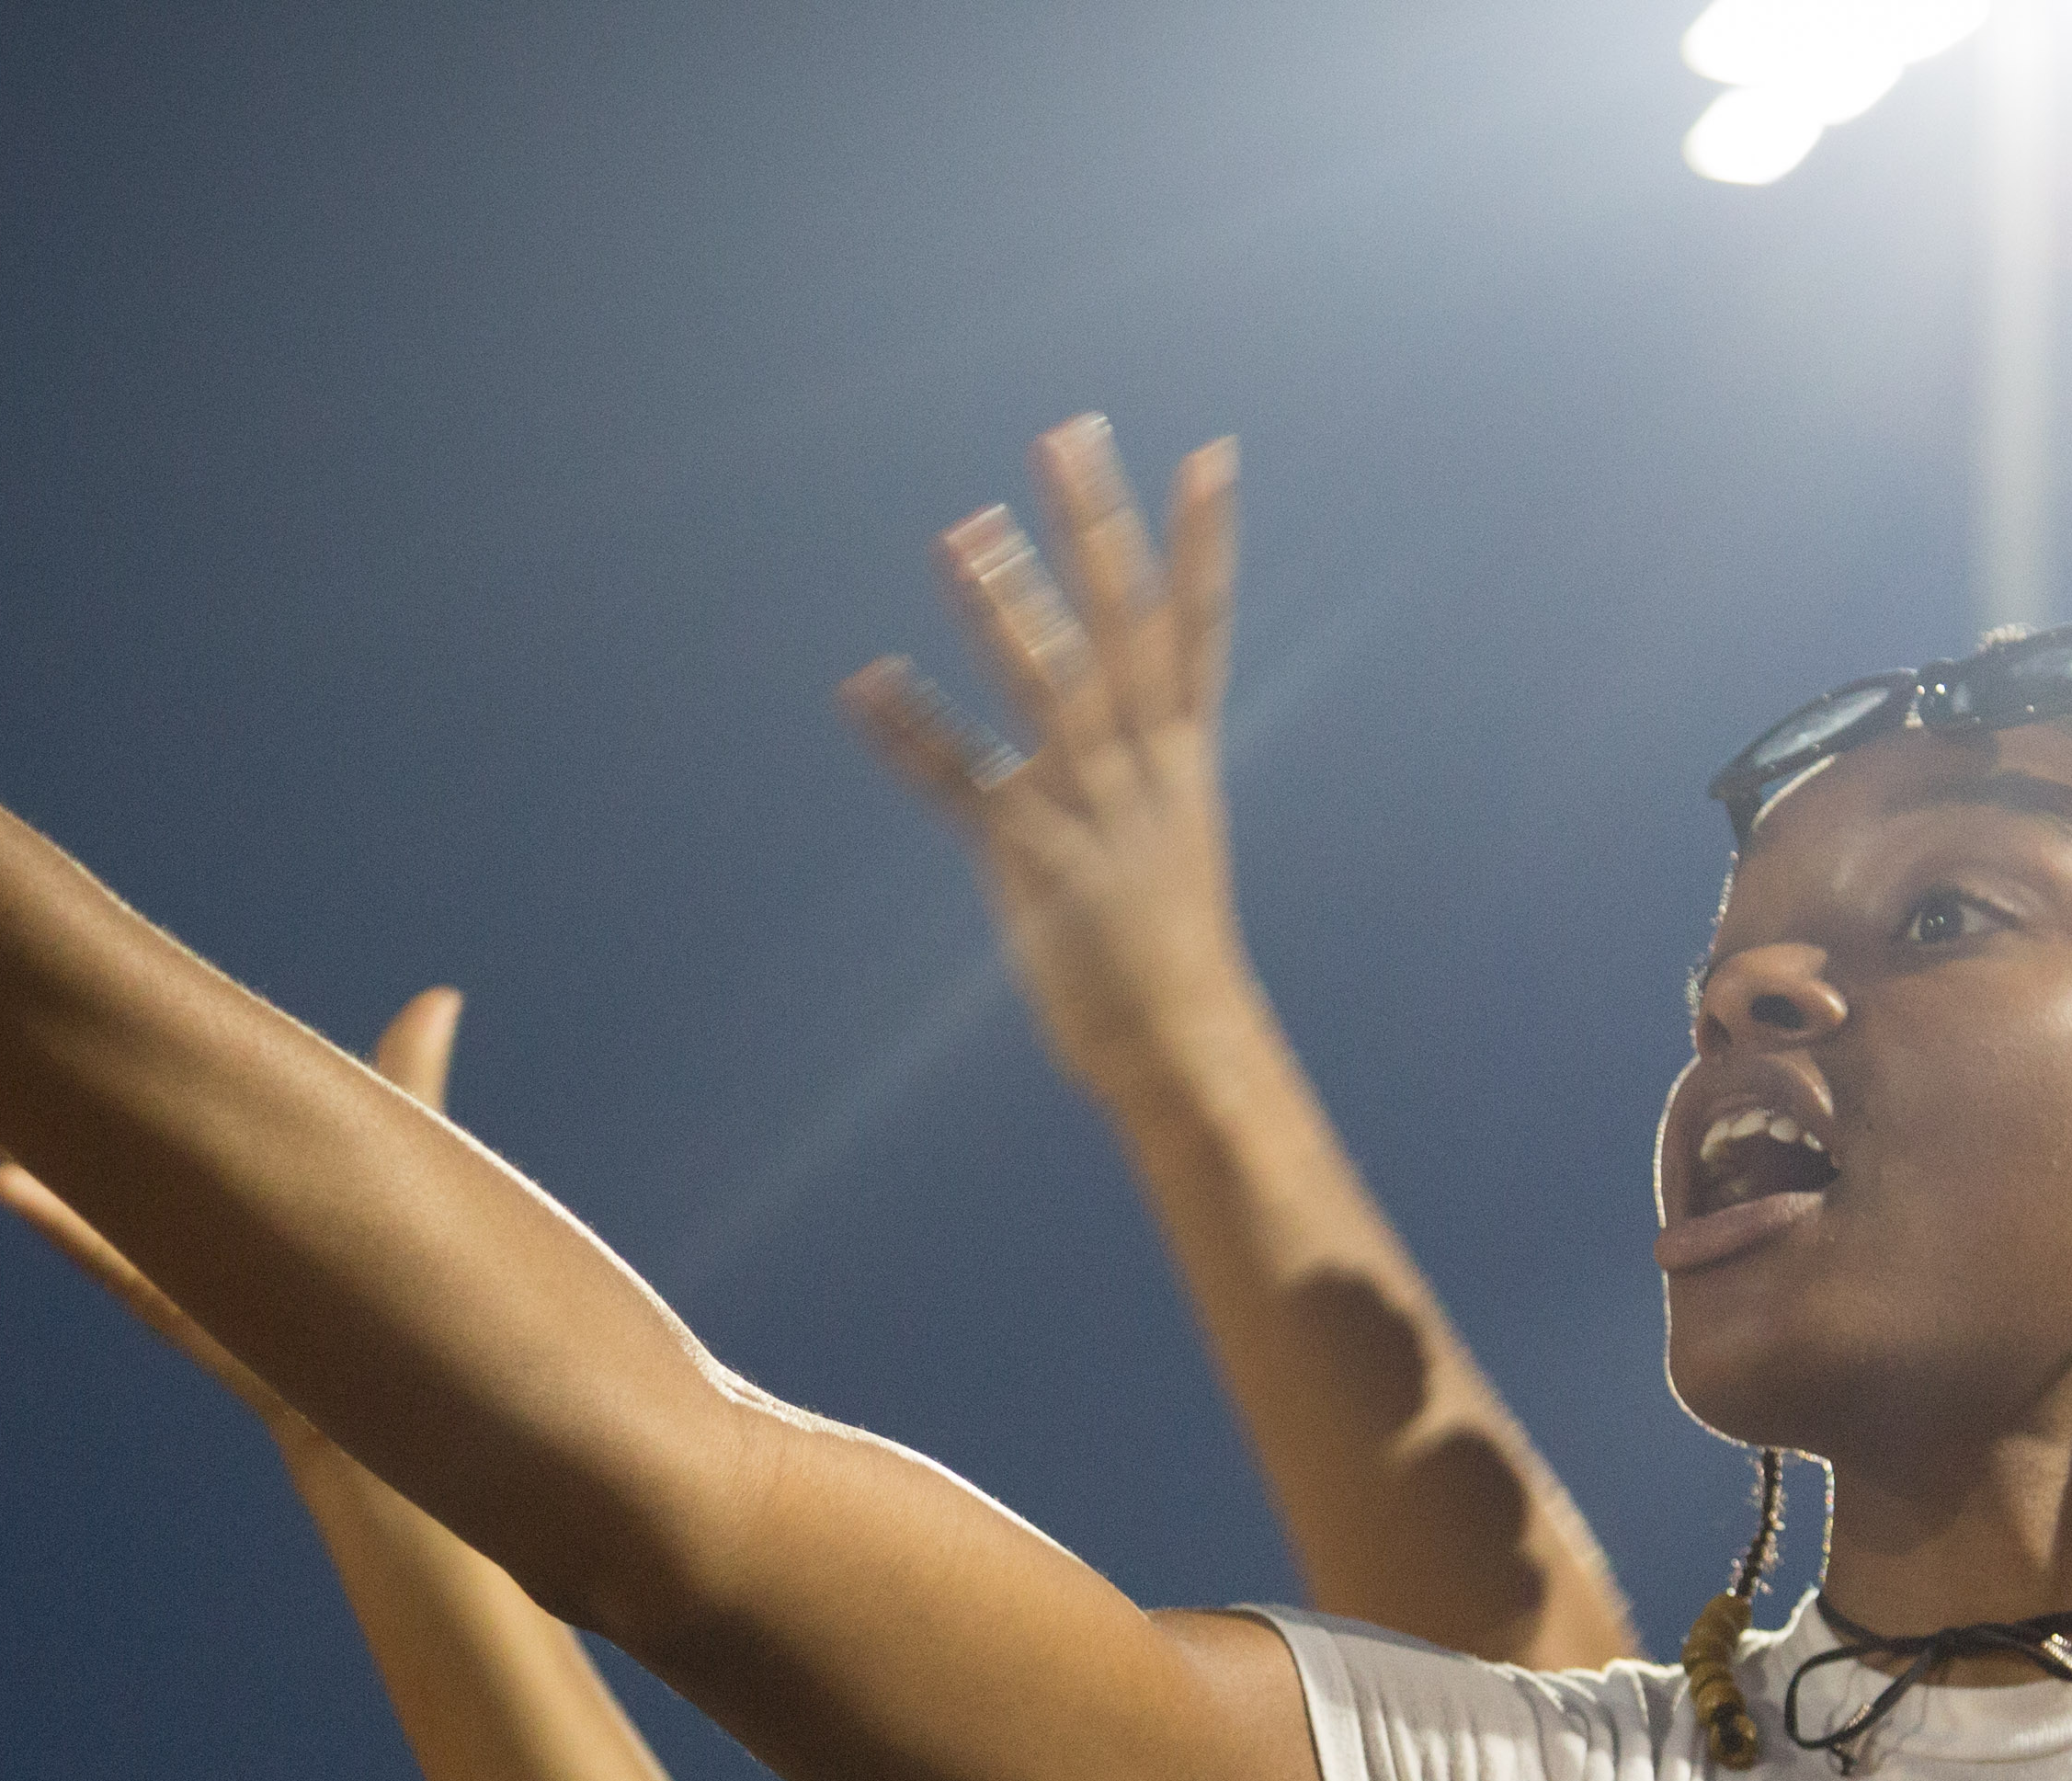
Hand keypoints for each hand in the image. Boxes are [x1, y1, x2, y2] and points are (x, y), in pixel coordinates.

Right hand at [0, 988, 468, 1439]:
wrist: (441, 1436)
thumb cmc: (425, 1304)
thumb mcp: (410, 1168)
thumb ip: (408, 1078)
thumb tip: (439, 995)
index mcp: (229, 1196)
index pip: (144, 1121)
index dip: (86, 1070)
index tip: (26, 1002)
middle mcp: (197, 1238)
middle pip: (94, 1156)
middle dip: (19, 1102)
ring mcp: (197, 1281)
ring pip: (90, 1210)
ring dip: (16, 1154)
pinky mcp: (216, 1329)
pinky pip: (130, 1277)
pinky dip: (72, 1230)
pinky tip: (5, 1186)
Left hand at [838, 418, 1261, 1103]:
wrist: (1185, 1051)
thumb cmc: (1172, 962)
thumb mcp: (1170, 850)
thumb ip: (1137, 783)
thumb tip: (1118, 740)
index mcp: (1183, 761)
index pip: (1199, 629)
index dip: (1204, 543)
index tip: (1208, 457)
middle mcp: (1145, 770)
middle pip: (1122, 627)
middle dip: (1094, 531)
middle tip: (1067, 437)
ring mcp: (1094, 813)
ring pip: (1050, 688)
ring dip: (1005, 606)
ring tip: (965, 528)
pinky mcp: (1037, 863)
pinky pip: (964, 786)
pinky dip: (912, 735)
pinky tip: (863, 684)